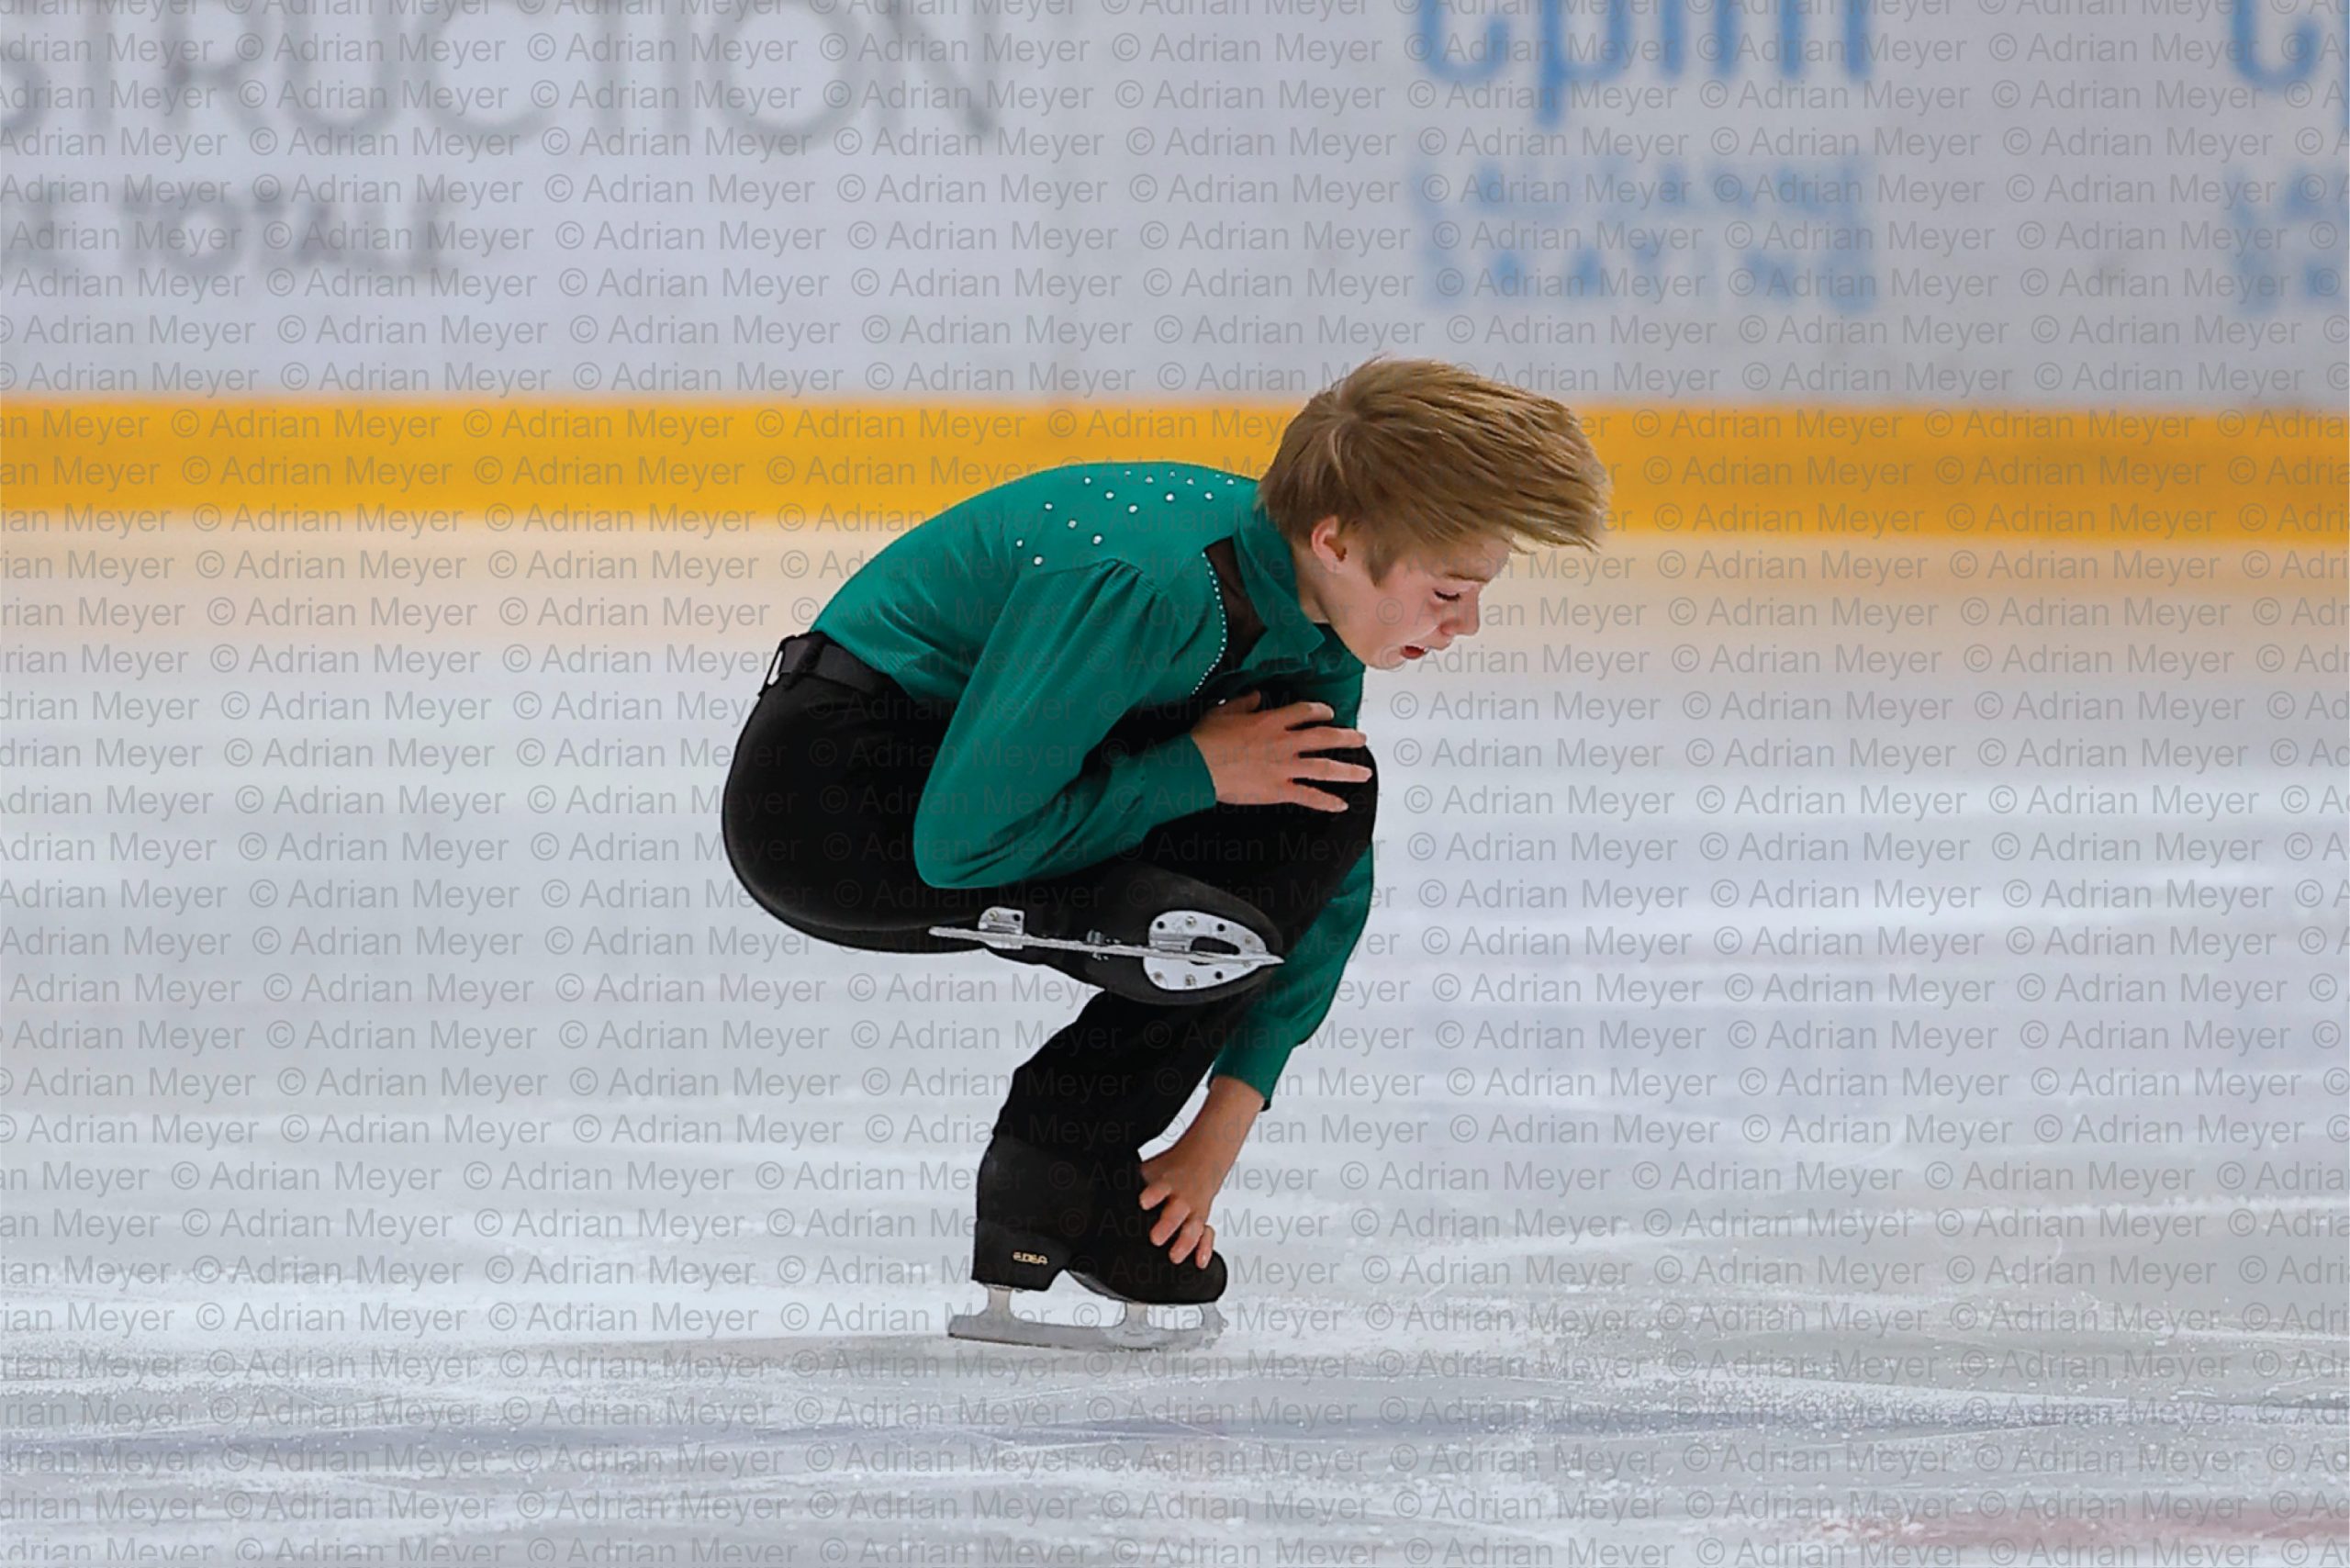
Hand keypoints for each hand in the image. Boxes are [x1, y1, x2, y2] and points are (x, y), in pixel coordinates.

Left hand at [1137, 1128, 1241, 1268]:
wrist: (1202, 1160)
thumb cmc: (1171, 1170)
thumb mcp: (1151, 1170)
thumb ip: (1132, 1183)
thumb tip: (1102, 1188)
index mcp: (1167, 1184)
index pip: (1159, 1188)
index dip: (1152, 1195)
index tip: (1144, 1202)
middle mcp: (1182, 1199)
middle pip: (1176, 1212)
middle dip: (1167, 1225)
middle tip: (1155, 1239)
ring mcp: (1193, 1211)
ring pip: (1193, 1227)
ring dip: (1185, 1242)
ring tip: (1174, 1256)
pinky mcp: (1202, 1221)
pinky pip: (1206, 1236)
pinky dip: (1204, 1249)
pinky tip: (1199, 1261)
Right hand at [1188, 691, 1370, 811]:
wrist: (1198, 766)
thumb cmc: (1206, 740)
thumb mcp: (1224, 710)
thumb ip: (1245, 702)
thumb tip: (1257, 695)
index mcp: (1271, 722)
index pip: (1305, 712)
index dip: (1320, 711)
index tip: (1329, 712)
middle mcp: (1284, 742)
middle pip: (1324, 737)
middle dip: (1346, 737)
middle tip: (1360, 738)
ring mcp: (1284, 767)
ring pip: (1325, 767)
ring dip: (1348, 770)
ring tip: (1364, 772)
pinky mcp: (1279, 790)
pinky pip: (1309, 796)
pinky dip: (1327, 801)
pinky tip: (1341, 804)